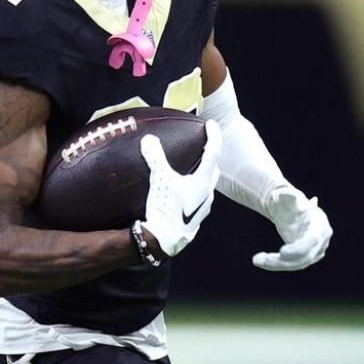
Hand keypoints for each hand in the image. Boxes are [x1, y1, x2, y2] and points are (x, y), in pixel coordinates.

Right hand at [136, 123, 221, 256]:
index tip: (211, 124)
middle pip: (213, 169)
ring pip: (208, 185)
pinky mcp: (196, 217)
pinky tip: (184, 190)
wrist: (164, 239)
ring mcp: (203, 207)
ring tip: (193, 167)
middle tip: (204, 145)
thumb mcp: (159, 179)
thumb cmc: (166, 209)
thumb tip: (149, 140)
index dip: (213, 136)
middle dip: (211, 155)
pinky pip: (200, 197)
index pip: (213, 152)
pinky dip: (195, 187)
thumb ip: (155, 158)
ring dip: (203, 173)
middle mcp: (207, 193)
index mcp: (202, 181)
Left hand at [252, 185, 331, 271]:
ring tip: (256, 259)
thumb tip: (287, 195)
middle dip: (281, 261)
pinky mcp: (307, 256)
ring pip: (298, 264)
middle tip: (257, 259)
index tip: (281, 252)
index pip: (313, 240)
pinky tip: (261, 260)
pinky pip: (293, 265)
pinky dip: (277, 264)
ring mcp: (316, 250)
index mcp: (319, 223)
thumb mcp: (287, 194)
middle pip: (305, 257)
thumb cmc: (288, 199)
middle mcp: (322, 239)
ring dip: (276, 264)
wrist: (289, 208)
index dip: (299, 249)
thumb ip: (288, 194)